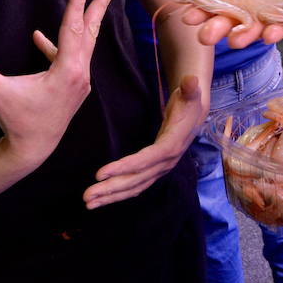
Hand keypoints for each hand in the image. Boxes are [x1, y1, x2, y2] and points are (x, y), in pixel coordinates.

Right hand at [0, 0, 116, 170]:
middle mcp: (79, 74)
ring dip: (86, 23)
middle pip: (90, 32)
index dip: (76, 3)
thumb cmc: (17, 121)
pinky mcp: (73, 86)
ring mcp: (78, 81)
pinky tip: (39, 38)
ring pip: (85, 44)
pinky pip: (70, 58)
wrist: (33, 149)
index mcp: (67, 71)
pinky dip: (57, 46)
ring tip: (91, 3)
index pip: (72, 29)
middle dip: (98, 8)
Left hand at [84, 73, 205, 208]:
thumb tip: (192, 80)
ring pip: (134, 187)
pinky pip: (135, 186)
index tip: (100, 173)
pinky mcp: (153, 171)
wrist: (195, 115)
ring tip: (88, 202)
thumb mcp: (190, 92)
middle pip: (137, 179)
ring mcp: (160, 169)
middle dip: (111, 188)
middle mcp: (166, 162)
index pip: (147, 159)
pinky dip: (117, 194)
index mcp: (172, 145)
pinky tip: (102, 199)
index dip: (125, 167)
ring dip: (111, 195)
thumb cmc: (188, 101)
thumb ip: (190, 88)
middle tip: (87, 196)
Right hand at [182, 0, 282, 48]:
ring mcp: (262, 23)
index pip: (209, 7)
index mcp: (229, 1)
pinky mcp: (282, 26)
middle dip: (215, 31)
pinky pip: (277, 32)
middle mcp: (242, 17)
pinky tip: (269, 35)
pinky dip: (273, 33)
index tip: (187, 17)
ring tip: (234, 42)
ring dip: (242, 37)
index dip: (198, 12)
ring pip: (249, 33)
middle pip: (225, 26)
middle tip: (204, 37)